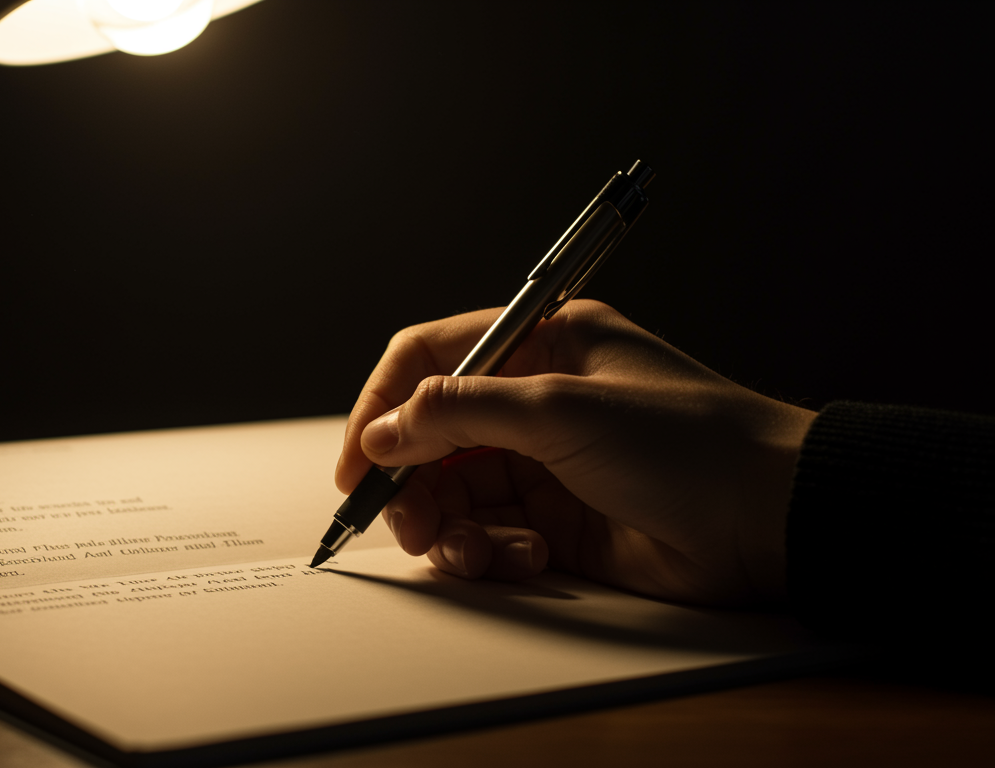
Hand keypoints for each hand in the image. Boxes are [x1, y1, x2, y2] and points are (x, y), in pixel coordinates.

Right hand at [334, 300, 814, 605]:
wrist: (775, 520)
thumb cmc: (692, 442)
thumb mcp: (561, 409)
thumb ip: (459, 413)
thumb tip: (383, 431)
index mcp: (541, 344)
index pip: (430, 359)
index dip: (381, 406)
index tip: (357, 460)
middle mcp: (537, 400)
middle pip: (432, 435)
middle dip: (411, 480)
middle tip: (404, 518)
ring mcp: (548, 463)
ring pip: (456, 493)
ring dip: (450, 525)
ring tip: (470, 549)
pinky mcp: (561, 522)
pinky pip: (492, 535)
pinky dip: (491, 551)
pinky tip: (526, 556)